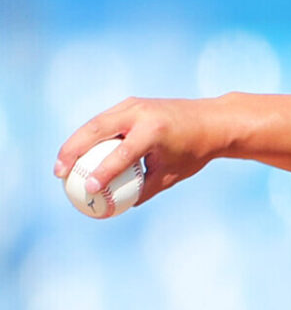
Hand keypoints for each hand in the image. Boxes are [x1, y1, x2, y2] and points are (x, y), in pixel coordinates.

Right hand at [54, 97, 220, 204]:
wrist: (212, 121)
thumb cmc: (194, 152)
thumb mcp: (172, 174)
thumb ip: (145, 189)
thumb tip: (118, 206)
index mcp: (154, 131)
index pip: (122, 153)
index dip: (103, 172)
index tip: (88, 190)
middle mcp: (141, 113)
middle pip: (97, 129)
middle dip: (73, 151)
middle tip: (60, 174)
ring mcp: (135, 105)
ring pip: (96, 122)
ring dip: (75, 142)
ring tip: (62, 165)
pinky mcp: (132, 103)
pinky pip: (105, 120)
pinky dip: (89, 135)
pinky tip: (78, 154)